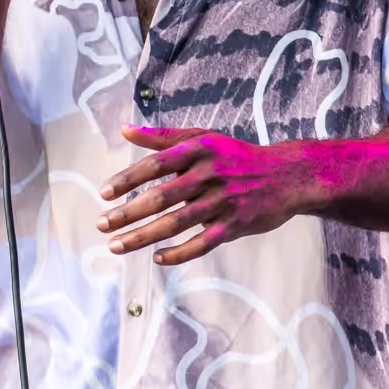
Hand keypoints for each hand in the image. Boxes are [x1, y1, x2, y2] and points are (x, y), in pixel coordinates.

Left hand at [98, 125, 308, 265]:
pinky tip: (157, 259)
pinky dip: (179, 253)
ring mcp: (223, 202)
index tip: (104, 194)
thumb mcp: (203, 139)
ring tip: (115, 246)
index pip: (155, 165)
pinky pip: (202, 243)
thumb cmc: (235, 156)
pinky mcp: (235, 225)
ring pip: (176, 224)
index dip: (127, 179)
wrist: (287, 175)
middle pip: (161, 197)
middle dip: (127, 213)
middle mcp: (209, 175)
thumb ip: (162, 137)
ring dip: (142, 237)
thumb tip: (124, 130)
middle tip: (101, 225)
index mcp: (199, 150)